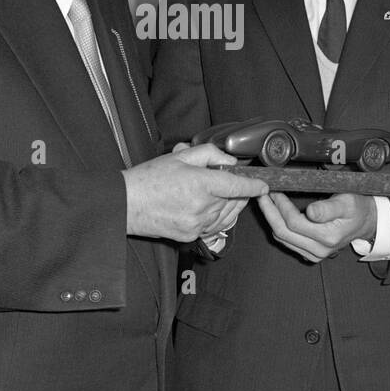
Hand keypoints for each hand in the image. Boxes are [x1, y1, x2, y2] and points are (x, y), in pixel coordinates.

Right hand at [124, 143, 266, 242]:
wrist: (126, 205)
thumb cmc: (148, 179)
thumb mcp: (179, 157)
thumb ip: (208, 154)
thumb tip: (228, 161)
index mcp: (200, 184)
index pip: (237, 186)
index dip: (253, 185)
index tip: (263, 184)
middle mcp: (201, 207)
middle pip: (233, 200)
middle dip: (238, 191)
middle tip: (231, 181)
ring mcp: (197, 224)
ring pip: (227, 215)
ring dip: (230, 205)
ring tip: (222, 194)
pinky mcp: (191, 236)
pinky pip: (215, 227)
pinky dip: (219, 218)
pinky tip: (214, 209)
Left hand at [257, 191, 376, 263]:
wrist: (364, 223)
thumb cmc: (356, 209)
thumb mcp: (347, 202)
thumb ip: (328, 208)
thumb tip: (311, 212)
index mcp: (327, 237)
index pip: (294, 222)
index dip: (280, 205)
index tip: (274, 190)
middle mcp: (319, 250)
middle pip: (283, 232)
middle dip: (269, 212)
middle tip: (263, 194)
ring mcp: (313, 254)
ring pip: (281, 238)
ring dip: (271, 218)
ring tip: (267, 200)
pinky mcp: (309, 254)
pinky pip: (286, 241)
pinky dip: (278, 226)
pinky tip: (275, 212)